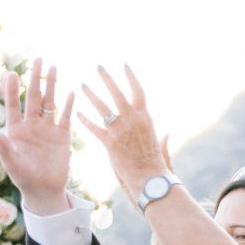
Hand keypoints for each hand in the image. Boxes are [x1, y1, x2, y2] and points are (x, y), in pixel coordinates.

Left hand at [0, 59, 73, 215]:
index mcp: (16, 131)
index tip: (11, 73)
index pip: (14, 105)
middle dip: (35, 78)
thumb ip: (3, 148)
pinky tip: (71, 91)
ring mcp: (47, 129)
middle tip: (37, 59)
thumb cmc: (24, 179)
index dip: (13, 90)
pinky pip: (65, 117)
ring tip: (53, 67)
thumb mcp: (11, 164)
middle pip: (34, 97)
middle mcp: (31, 126)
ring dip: (52, 85)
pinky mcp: (62, 136)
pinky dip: (68, 105)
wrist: (44, 191)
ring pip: (50, 102)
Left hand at [77, 64, 169, 201]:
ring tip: (81, 84)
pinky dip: (85, 121)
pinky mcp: (110, 143)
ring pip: (103, 107)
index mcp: (145, 117)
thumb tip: (168, 134)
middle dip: (107, 78)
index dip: (130, 77)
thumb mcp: (159, 147)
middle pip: (117, 93)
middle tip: (98, 66)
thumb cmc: (156, 166)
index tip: (124, 65)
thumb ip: (162, 140)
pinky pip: (94, 129)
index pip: (137, 91)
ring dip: (91, 95)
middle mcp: (133, 119)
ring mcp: (120, 130)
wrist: (150, 179)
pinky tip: (77, 113)